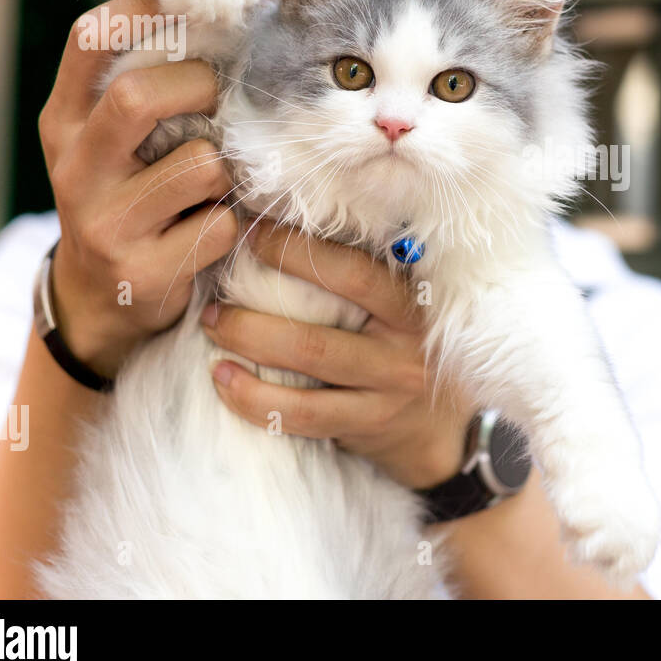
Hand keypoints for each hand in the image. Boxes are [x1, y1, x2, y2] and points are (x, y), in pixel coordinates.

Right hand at [38, 0, 240, 373]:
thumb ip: (145, 82)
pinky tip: (215, 227)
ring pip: (199, 165)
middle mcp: (76, 167)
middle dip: (199, 88)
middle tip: (220, 97)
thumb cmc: (128, 197)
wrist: (99, 301)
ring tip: (218, 181)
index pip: (90, 42)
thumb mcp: (114, 141)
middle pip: (138, 98)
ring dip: (228, 167)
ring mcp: (105, 223)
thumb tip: (213, 3)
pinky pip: (221, 225)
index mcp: (66, 122)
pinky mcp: (143, 271)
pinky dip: (233, 222)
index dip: (143, 8)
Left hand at [199, 223, 473, 488]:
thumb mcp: (408, 311)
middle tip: (212, 301)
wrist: (448, 430)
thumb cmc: (413, 351)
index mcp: (411, 306)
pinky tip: (224, 382)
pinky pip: (302, 416)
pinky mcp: (366, 426)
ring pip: (306, 373)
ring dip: (248, 350)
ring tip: (212, 334)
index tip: (251, 234)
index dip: (295, 251)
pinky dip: (255, 400)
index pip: (352, 272)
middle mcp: (403, 349)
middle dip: (252, 316)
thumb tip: (291, 231)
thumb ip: (368, 281)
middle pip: (317, 333)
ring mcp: (386, 392)